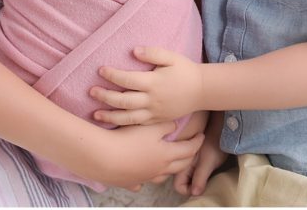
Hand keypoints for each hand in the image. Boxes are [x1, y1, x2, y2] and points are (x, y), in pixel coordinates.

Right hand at [86, 120, 204, 190]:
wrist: (105, 158)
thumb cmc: (129, 139)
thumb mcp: (150, 127)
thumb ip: (165, 125)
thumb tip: (175, 125)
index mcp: (166, 156)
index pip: (188, 150)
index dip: (197, 142)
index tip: (201, 136)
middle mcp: (158, 170)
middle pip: (179, 166)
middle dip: (188, 157)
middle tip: (192, 149)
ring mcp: (144, 178)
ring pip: (162, 177)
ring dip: (169, 170)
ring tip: (169, 163)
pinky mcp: (130, 182)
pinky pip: (141, 183)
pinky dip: (145, 179)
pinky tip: (143, 177)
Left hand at [91, 47, 202, 125]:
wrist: (202, 91)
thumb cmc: (185, 70)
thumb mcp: (171, 57)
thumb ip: (152, 53)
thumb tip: (134, 50)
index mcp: (154, 82)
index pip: (128, 80)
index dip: (113, 75)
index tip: (100, 70)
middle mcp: (152, 100)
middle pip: (124, 100)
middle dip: (106, 96)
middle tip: (91, 91)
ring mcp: (154, 112)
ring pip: (128, 117)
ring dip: (110, 115)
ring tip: (95, 114)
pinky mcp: (157, 120)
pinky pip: (138, 124)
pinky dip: (123, 124)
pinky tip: (113, 122)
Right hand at [174, 116, 229, 196]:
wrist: (219, 126)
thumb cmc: (215, 142)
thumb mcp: (208, 162)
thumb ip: (200, 177)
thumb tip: (194, 193)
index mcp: (182, 164)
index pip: (178, 186)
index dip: (188, 190)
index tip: (200, 186)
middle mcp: (180, 161)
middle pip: (179, 182)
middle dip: (190, 185)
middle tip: (203, 181)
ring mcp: (185, 158)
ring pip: (184, 175)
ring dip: (193, 179)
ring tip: (204, 174)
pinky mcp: (191, 155)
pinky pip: (189, 169)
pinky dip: (195, 172)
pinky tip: (204, 168)